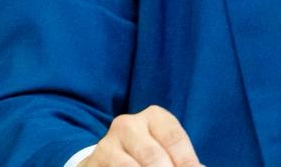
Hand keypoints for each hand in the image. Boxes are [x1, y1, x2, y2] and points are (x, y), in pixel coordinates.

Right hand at [82, 105, 200, 166]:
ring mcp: (108, 144)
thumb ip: (182, 161)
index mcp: (153, 116)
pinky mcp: (93, 162)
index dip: (187, 161)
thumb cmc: (148, 153)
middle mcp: (128, 125)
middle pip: (153, 156)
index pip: (174, 139)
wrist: (108, 159)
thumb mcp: (166, 150)